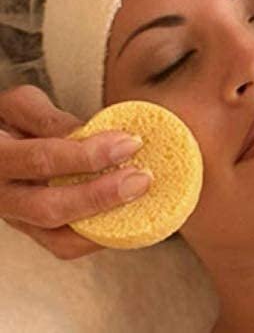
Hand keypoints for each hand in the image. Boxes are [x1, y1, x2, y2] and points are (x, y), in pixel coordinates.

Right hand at [0, 85, 146, 259]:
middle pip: (49, 207)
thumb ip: (53, 120)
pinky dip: (100, 235)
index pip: (42, 160)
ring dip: (105, 220)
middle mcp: (1, 196)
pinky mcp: (34, 232)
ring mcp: (17, 219)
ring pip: (59, 237)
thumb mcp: (24, 106)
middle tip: (140, 178)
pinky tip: (128, 215)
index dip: (89, 155)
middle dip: (102, 195)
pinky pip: (66, 245)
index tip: (129, 143)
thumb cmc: (12, 121)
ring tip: (139, 197)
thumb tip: (90, 134)